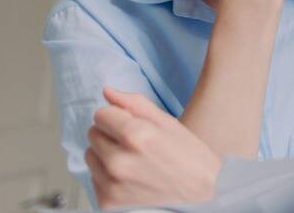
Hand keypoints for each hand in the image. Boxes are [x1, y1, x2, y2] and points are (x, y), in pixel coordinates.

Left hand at [85, 88, 221, 209]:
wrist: (203, 191)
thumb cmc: (189, 156)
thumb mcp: (167, 122)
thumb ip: (134, 104)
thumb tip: (107, 92)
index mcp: (136, 135)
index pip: (100, 114)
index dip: (117, 116)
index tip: (131, 124)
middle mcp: (119, 161)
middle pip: (92, 134)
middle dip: (110, 134)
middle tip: (135, 144)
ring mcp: (112, 184)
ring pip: (90, 156)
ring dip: (106, 155)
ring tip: (133, 161)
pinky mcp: (108, 202)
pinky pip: (94, 178)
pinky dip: (107, 176)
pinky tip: (130, 177)